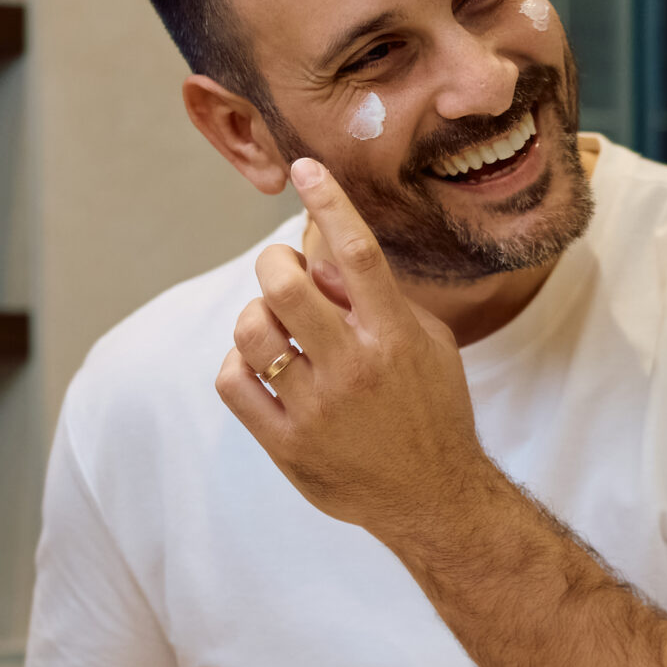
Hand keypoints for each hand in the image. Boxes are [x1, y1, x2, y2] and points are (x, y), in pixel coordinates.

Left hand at [216, 157, 487, 538]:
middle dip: (273, 262)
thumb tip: (323, 256)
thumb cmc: (432, 410)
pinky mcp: (288, 443)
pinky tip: (260, 366)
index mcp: (395, 337)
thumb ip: (380, 300)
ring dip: (255, 316)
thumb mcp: (428, 345)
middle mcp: (355, 367)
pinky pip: (233, 381)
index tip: (306, 170)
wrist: (433, 496)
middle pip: (285, 285)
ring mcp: (317, 408)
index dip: (328, 202)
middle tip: (282, 268)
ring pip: (251, 331)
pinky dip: (238, 363)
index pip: (356, 253)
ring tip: (273, 325)